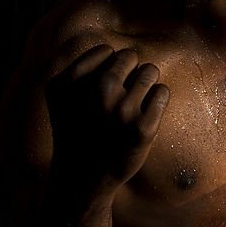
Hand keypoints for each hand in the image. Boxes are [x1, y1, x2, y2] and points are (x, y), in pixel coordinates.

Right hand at [45, 45, 168, 193]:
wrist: (83, 178)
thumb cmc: (77, 131)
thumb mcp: (62, 98)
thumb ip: (78, 68)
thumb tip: (110, 48)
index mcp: (71, 83)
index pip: (105, 51)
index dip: (109, 64)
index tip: (105, 84)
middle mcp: (96, 93)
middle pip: (129, 57)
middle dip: (132, 68)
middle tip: (126, 89)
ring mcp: (121, 110)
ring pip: (150, 71)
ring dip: (148, 79)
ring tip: (137, 98)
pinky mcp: (143, 128)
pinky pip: (162, 92)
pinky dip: (159, 97)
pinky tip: (147, 110)